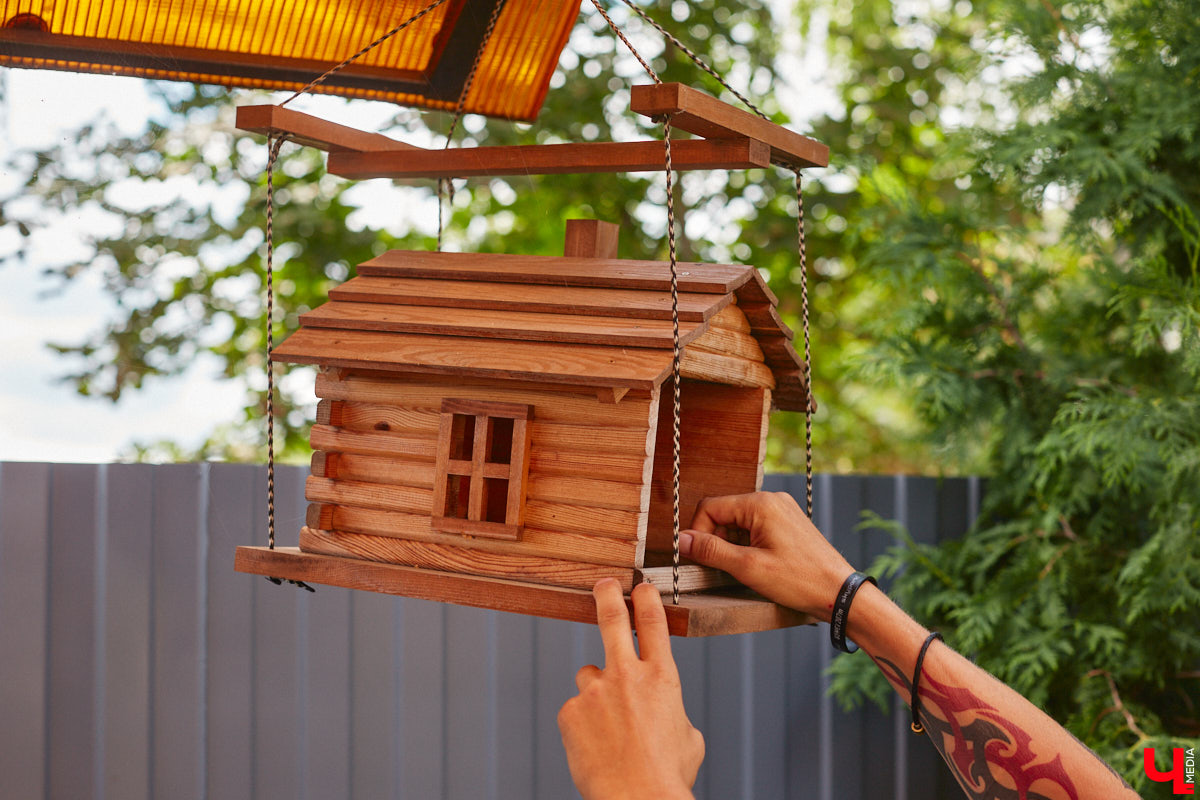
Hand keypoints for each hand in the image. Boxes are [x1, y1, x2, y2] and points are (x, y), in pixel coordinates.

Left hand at [557, 579, 703, 799]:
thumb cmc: (667, 776)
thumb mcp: (688, 737)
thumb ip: (673, 711)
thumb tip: (665, 711)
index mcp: (663, 678)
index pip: (654, 622)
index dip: (647, 598)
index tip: (641, 586)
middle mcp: (627, 676)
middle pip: (612, 620)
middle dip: (607, 596)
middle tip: (603, 584)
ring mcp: (595, 692)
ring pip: (589, 674)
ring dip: (597, 690)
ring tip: (609, 726)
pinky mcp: (570, 712)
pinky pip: (575, 709)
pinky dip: (583, 723)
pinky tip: (596, 745)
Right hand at [680, 492, 854, 621]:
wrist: (840, 594)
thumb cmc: (800, 580)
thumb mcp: (748, 568)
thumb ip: (711, 551)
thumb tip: (681, 540)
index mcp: (760, 504)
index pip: (710, 507)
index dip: (697, 533)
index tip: (697, 558)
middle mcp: (771, 501)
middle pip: (724, 514)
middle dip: (716, 541)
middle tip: (721, 569)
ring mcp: (781, 512)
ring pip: (738, 523)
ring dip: (732, 546)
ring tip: (744, 571)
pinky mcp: (787, 525)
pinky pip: (755, 529)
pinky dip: (747, 547)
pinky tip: (756, 567)